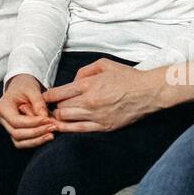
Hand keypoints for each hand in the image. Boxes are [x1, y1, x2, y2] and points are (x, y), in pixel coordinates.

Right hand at [0, 73, 56, 148]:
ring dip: (36, 140)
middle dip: (36, 132)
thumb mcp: (31, 89)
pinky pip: (24, 142)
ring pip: (19, 142)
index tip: (47, 120)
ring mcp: (8, 127)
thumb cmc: (25, 85)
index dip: (32, 123)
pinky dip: (36, 141)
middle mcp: (3, 120)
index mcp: (3, 107)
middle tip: (52, 127)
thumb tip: (44, 117)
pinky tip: (47, 136)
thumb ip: (38, 102)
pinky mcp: (16, 132)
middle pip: (17, 134)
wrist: (22, 86)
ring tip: (51, 134)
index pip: (16, 121)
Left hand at [45, 57, 162, 131]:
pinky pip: (80, 130)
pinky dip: (68, 129)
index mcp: (89, 85)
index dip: (47, 96)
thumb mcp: (105, 64)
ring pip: (67, 120)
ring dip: (58, 118)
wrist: (148, 92)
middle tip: (50, 108)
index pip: (58, 93)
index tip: (44, 97)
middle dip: (53, 108)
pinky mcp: (104, 127)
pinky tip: (62, 128)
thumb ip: (85, 71)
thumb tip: (73, 81)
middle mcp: (90, 101)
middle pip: (60, 108)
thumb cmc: (127, 77)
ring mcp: (97, 116)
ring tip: (54, 117)